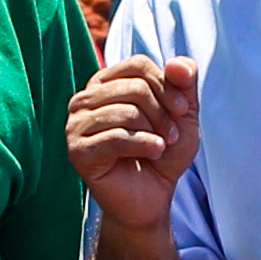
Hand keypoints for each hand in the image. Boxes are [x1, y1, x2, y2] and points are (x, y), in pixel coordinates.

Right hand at [66, 53, 201, 229]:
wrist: (151, 196)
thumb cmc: (162, 151)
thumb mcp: (183, 114)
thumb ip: (184, 83)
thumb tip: (176, 62)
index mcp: (105, 83)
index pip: (138, 65)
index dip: (167, 85)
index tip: (183, 109)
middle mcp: (84, 99)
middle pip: (135, 88)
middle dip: (163, 113)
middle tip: (173, 135)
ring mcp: (76, 124)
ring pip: (127, 113)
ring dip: (156, 132)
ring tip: (161, 147)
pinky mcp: (77, 150)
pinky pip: (117, 138)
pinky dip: (144, 145)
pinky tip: (153, 153)